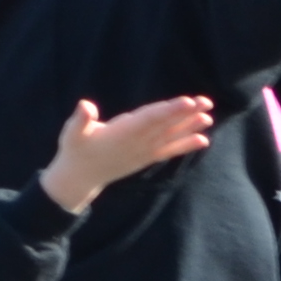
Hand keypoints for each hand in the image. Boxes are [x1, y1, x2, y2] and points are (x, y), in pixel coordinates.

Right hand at [40, 91, 220, 210]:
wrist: (80, 178)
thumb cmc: (75, 150)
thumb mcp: (72, 133)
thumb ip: (80, 120)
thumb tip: (85, 106)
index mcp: (122, 133)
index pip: (150, 119)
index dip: (169, 110)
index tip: (187, 102)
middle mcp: (136, 144)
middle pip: (165, 126)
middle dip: (186, 114)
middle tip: (206, 103)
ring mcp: (142, 153)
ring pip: (170, 138)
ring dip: (190, 128)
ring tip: (209, 119)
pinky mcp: (145, 158)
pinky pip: (169, 151)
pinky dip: (186, 146)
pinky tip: (204, 140)